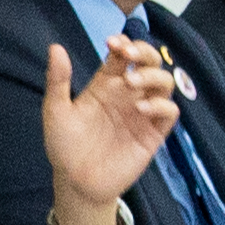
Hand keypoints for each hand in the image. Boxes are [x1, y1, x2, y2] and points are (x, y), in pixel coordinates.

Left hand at [34, 37, 185, 224]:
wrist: (75, 182)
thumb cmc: (64, 145)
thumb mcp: (56, 111)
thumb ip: (58, 81)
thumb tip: (55, 47)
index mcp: (106, 85)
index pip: (122, 56)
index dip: (123, 44)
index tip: (113, 43)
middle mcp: (128, 95)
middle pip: (149, 62)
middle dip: (144, 52)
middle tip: (128, 55)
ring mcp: (143, 112)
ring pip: (164, 83)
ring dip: (152, 76)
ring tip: (132, 82)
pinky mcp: (153, 133)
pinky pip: (170, 112)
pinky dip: (161, 105)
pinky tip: (141, 108)